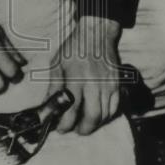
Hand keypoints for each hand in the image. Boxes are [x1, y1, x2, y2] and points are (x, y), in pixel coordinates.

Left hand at [56, 16, 122, 134]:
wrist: (96, 35)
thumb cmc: (73, 49)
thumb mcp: (57, 65)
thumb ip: (53, 87)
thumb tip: (47, 107)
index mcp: (76, 78)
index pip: (72, 108)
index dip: (66, 123)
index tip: (61, 128)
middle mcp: (94, 83)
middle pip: (93, 116)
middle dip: (83, 129)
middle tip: (75, 130)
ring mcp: (108, 84)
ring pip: (105, 115)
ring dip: (95, 124)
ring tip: (85, 124)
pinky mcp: (117, 84)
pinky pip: (115, 108)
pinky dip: (107, 116)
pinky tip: (98, 116)